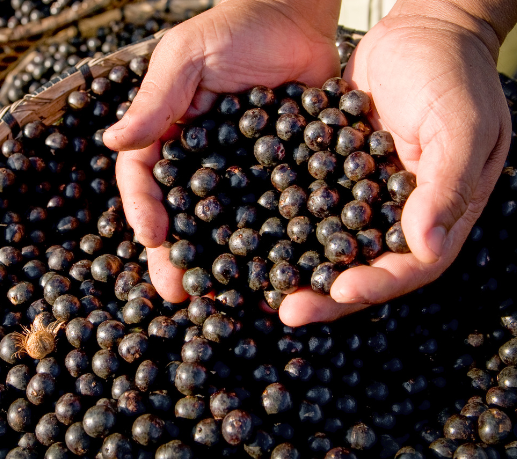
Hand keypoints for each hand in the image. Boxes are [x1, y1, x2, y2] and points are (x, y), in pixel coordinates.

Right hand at [104, 0, 341, 301]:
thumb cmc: (236, 27)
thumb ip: (156, 101)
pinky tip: (274, 272)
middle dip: (176, 254)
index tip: (151, 236)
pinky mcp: (281, 176)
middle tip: (176, 292)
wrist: (300, 14)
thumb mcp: (186, 56)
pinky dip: (270, 244)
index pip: (144, 178)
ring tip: (220, 298)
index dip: (144, 208)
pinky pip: (272, 214)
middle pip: (181, 214)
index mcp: (168, 135)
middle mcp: (200, 161)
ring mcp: (241, 172)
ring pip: (223, 225)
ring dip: (219, 262)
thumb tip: (112, 142)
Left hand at [279, 4, 512, 325]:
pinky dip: (280, 220)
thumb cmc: (454, 74)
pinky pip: (305, 204)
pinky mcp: (331, 172)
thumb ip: (446, 187)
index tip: (337, 294)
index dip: (373, 286)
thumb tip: (428, 249)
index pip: (407, 268)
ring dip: (295, 265)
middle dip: (323, 292)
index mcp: (437, 214)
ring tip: (258, 285)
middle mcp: (395, 214)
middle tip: (284, 310)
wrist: (422, 29)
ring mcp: (362, 195)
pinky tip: (247, 233)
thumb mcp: (461, 127)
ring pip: (326, 242)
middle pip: (359, 266)